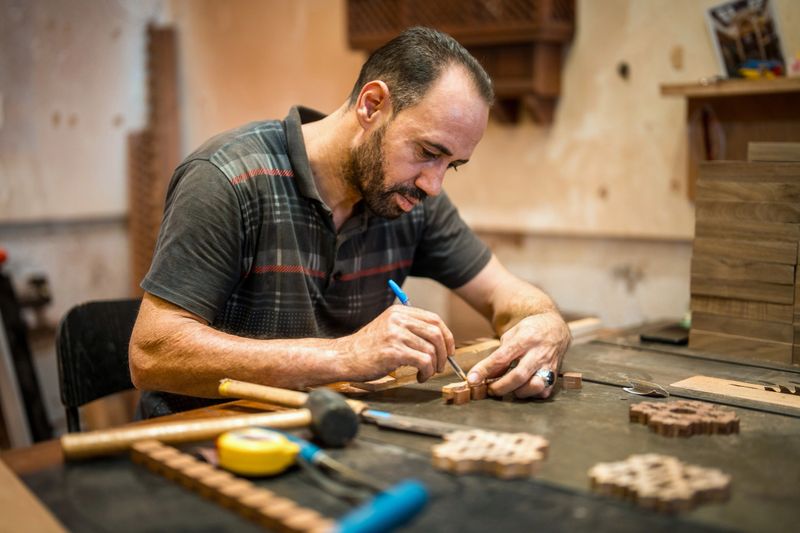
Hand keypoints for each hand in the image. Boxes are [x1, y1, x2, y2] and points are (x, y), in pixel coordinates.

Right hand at [335, 305, 454, 382]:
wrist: (345, 358)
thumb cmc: (368, 348)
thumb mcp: (388, 328)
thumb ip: (410, 328)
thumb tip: (440, 340)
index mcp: (399, 312)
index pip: (434, 319)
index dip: (447, 336)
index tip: (449, 350)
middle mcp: (398, 320)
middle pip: (436, 333)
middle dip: (444, 353)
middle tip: (440, 366)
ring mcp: (396, 334)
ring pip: (431, 350)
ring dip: (434, 366)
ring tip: (426, 373)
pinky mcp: (394, 351)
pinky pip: (423, 361)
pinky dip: (427, 372)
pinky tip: (420, 376)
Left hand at [467, 311, 570, 398]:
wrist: (556, 328)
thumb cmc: (529, 331)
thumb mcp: (511, 335)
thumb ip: (499, 355)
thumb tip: (485, 375)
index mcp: (524, 339)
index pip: (501, 357)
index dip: (485, 370)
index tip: (472, 379)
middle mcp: (538, 353)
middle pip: (518, 376)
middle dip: (500, 387)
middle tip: (490, 390)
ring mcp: (549, 365)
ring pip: (534, 386)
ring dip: (517, 392)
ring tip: (508, 389)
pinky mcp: (556, 375)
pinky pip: (543, 391)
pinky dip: (531, 394)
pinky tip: (523, 388)